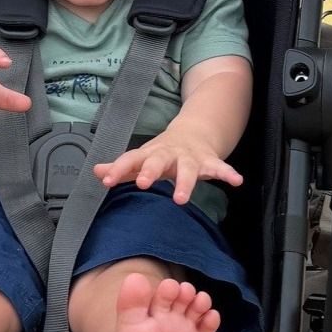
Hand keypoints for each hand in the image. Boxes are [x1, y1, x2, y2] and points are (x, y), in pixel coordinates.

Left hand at [94, 131, 242, 206]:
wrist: (193, 132)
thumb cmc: (161, 153)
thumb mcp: (141, 158)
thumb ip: (120, 167)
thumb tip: (94, 171)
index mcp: (150, 154)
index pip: (130, 160)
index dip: (118, 170)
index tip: (106, 181)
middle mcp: (168, 154)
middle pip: (158, 161)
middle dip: (151, 172)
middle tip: (144, 184)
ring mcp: (189, 157)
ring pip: (188, 169)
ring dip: (185, 183)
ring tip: (182, 199)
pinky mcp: (208, 161)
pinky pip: (220, 167)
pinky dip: (228, 173)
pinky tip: (236, 181)